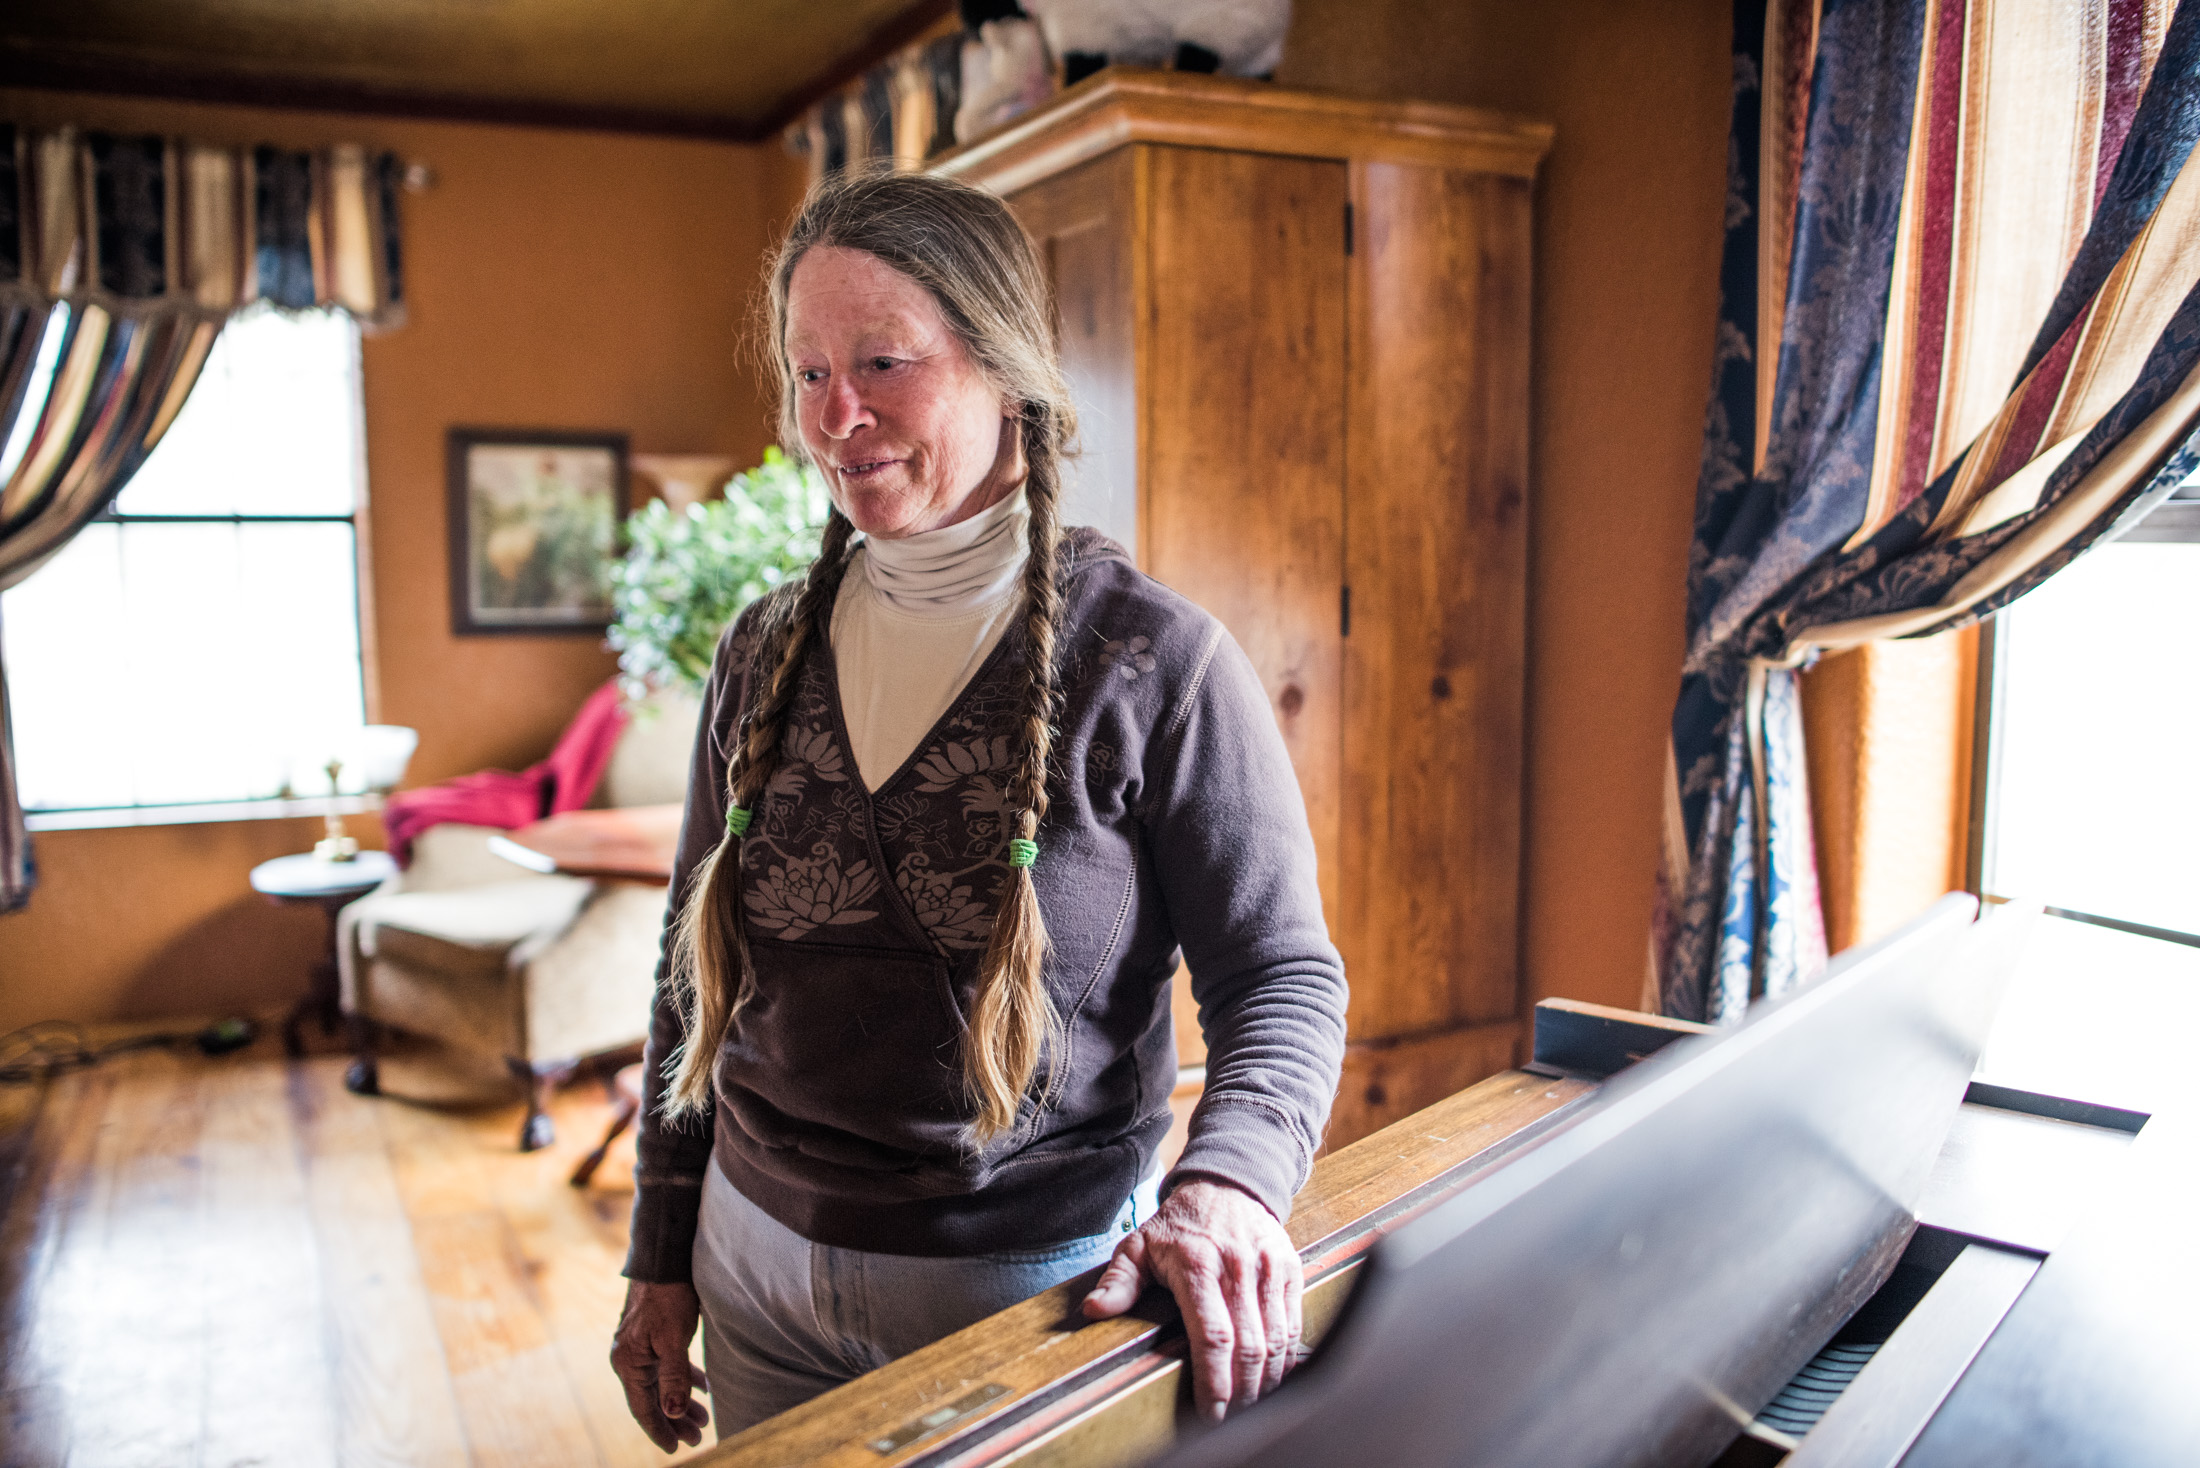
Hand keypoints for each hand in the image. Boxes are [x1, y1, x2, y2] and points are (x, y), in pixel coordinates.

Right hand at [611, 1279, 710, 1451]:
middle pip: (652, 1399)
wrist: (664, 1260)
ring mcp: (639, 1348)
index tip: (678, 1449)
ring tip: (703, 1418)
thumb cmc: (669, 1298)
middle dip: (675, 1420)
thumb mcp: (674, 1339)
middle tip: (697, 1437)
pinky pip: (666, 1367)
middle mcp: (628, 1359)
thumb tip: (673, 1413)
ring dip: (681, 1402)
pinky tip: (703, 1387)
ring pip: (660, 1384)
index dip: (661, 1431)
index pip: (644, 1409)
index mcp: (628, 1363)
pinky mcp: (651, 1338)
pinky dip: (684, 1379)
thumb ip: (674, 1377)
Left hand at [1080, 1177, 1302, 1421]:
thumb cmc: (1178, 1226)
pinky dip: (1287, 1359)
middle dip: (1241, 1393)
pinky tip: (1273, 1380)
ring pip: (1276, 1340)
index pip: (1212, 1335)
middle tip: (1230, 1420)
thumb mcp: (1139, 1245)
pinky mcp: (1290, 1271)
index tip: (1209, 1413)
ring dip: (1266, 1382)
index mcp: (1197, 1264)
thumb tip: (1093, 1311)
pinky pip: (1294, 1325)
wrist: (1226, 1185)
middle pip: (1248, 1346)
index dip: (1214, 1380)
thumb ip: (1118, 1280)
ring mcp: (1268, 1269)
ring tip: (1250, 1408)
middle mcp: (1237, 1267)